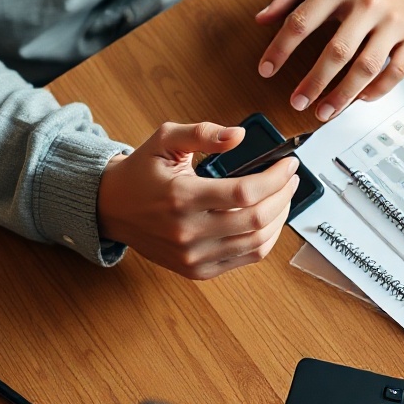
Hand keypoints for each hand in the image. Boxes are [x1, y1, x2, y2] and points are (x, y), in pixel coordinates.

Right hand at [96, 122, 297, 279]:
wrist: (112, 208)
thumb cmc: (141, 172)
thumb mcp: (166, 139)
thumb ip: (203, 133)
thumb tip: (238, 136)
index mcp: (181, 197)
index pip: (244, 192)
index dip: (276, 178)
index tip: (289, 164)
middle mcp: (187, 232)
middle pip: (256, 220)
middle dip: (284, 196)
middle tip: (292, 178)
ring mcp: (192, 256)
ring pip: (256, 244)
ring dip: (280, 219)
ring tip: (285, 197)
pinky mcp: (196, 270)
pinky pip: (244, 259)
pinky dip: (265, 240)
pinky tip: (269, 220)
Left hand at [255, 0, 403, 120]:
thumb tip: (262, 18)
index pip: (302, 21)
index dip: (280, 49)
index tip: (266, 70)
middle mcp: (369, 2)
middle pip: (337, 51)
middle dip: (313, 83)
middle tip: (297, 102)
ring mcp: (394, 21)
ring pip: (366, 67)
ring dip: (342, 95)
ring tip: (324, 112)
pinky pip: (396, 72)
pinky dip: (376, 91)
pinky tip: (359, 99)